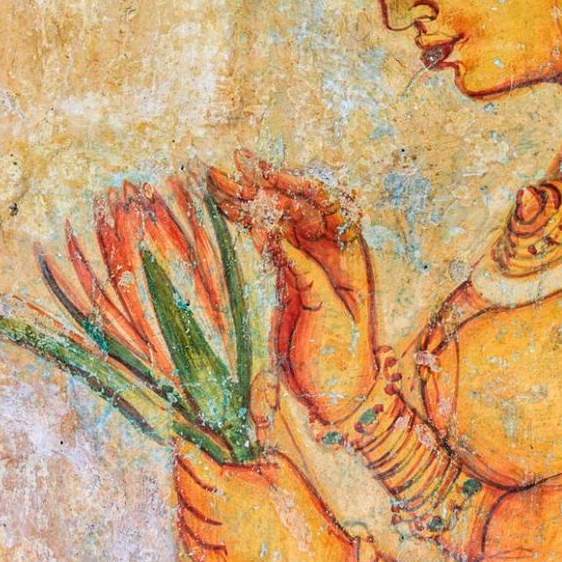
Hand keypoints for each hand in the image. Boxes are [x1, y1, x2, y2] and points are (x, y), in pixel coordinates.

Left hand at [174, 446, 357, 561]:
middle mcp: (226, 516)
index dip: (187, 454)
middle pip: (190, 494)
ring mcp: (224, 543)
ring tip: (182, 492)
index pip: (201, 468)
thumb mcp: (286, 474)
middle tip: (179, 464)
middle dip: (180, 475)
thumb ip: (256, 463)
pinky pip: (194, 553)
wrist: (320, 560)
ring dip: (182, 505)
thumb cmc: (306, 513)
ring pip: (189, 523)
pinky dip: (185, 539)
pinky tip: (186, 528)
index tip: (180, 442)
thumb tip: (233, 463)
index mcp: (240, 490)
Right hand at [209, 151, 375, 422]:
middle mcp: (329, 254)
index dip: (300, 188)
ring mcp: (306, 264)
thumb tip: (278, 238)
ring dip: (247, 200)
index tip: (268, 180)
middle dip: (263, 185)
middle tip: (229, 166)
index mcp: (349, 257)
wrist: (337, 395)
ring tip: (212, 179)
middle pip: (296, 208)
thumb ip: (308, 277)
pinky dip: (244, 224)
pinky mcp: (287, 278)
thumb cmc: (343, 360)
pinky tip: (223, 207)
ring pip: (275, 222)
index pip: (329, 207)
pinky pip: (266, 242)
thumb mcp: (330, 317)